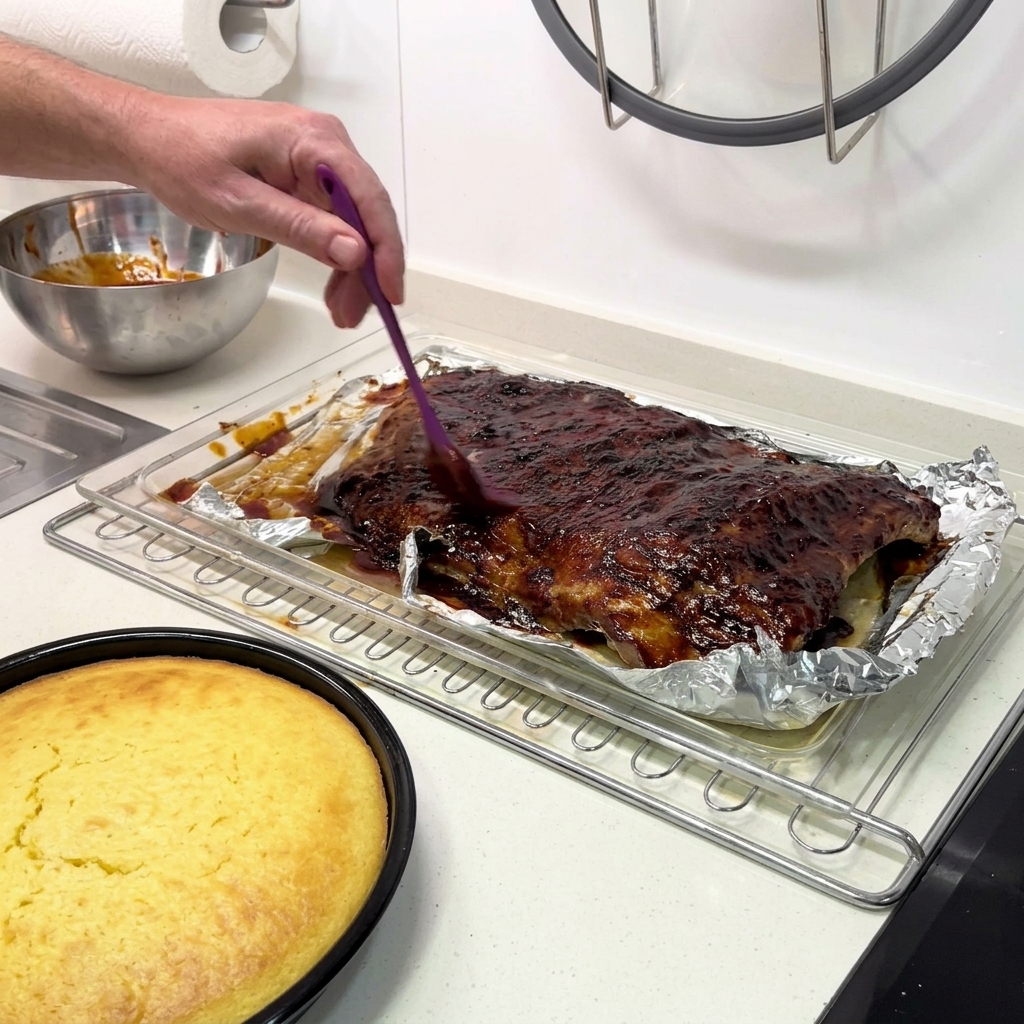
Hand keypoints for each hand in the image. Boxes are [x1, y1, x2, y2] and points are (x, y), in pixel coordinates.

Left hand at [124, 94, 402, 327]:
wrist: (146, 137)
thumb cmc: (181, 159)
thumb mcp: (238, 202)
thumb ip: (299, 227)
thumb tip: (355, 252)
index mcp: (314, 140)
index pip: (369, 200)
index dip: (386, 251)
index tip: (391, 294)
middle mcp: (326, 144)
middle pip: (366, 215)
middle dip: (366, 270)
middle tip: (353, 315)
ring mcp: (317, 159)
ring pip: (354, 223)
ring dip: (352, 269)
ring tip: (341, 311)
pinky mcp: (305, 175)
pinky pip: (334, 219)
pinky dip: (334, 255)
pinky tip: (333, 287)